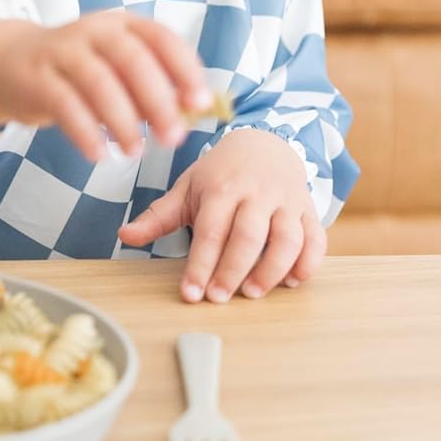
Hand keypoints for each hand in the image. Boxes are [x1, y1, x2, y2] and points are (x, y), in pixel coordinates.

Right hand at [0, 13, 212, 161]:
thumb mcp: (117, 69)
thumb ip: (152, 86)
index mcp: (122, 25)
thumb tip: (192, 113)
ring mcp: (62, 51)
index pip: (162, 38)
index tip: (200, 103)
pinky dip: (85, 132)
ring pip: (98, 82)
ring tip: (136, 151)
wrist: (11, 63)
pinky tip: (99, 155)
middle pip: (132, 60)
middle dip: (158, 100)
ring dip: (122, 120)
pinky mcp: (37, 77)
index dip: (185, 69)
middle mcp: (94, 31)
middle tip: (174, 138)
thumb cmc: (79, 71)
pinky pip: (64, 104)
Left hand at [119, 128, 324, 300]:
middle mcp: (256, 193)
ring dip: (272, 269)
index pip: (210, 230)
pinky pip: (316, 237)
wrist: (264, 143)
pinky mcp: (308, 210)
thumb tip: (124, 235)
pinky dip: (309, 262)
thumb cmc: (221, 172)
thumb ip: (158, 215)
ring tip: (254, 293)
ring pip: (287, 238)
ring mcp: (286, 201)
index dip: (200, 264)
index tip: (190, 293)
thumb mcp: (187, 187)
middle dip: (233, 270)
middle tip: (218, 298)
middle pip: (248, 235)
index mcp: (221, 188)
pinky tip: (292, 281)